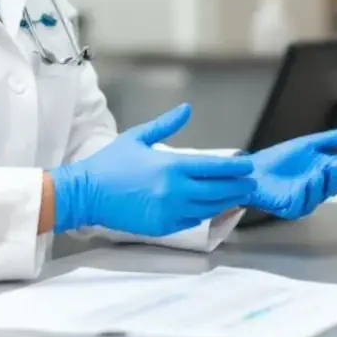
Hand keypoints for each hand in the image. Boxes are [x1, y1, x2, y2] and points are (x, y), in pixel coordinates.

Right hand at [49, 103, 256, 235]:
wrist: (85, 194)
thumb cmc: (110, 164)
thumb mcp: (138, 137)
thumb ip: (166, 125)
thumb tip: (186, 109)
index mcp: (171, 166)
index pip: (214, 167)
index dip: (235, 168)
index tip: (249, 166)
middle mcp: (175, 190)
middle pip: (218, 190)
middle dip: (238, 187)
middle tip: (251, 183)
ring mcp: (170, 211)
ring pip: (209, 208)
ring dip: (226, 201)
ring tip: (238, 195)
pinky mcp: (163, 227)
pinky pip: (192, 220)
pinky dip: (205, 213)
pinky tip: (212, 207)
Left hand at [248, 125, 336, 218]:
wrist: (254, 169)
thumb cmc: (280, 158)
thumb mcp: (310, 144)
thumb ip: (334, 139)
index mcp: (325, 171)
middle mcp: (319, 187)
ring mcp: (307, 198)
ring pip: (325, 193)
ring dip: (330, 179)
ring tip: (333, 164)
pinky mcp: (292, 207)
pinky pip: (303, 203)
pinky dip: (308, 191)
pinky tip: (310, 180)